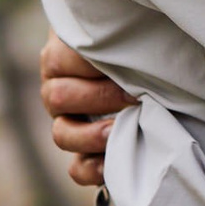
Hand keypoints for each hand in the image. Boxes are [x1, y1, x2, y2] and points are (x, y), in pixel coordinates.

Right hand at [40, 35, 129, 188]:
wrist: (147, 70)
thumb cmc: (132, 45)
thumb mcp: (121, 36)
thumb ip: (116, 40)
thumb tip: (136, 41)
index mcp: (59, 56)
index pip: (62, 60)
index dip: (93, 64)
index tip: (127, 63)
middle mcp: (57, 89)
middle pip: (59, 98)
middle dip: (100, 98)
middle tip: (134, 96)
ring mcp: (67, 123)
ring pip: (62, 135)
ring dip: (93, 135)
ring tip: (121, 129)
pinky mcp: (83, 153)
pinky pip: (77, 169)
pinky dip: (95, 169)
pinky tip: (116, 161)